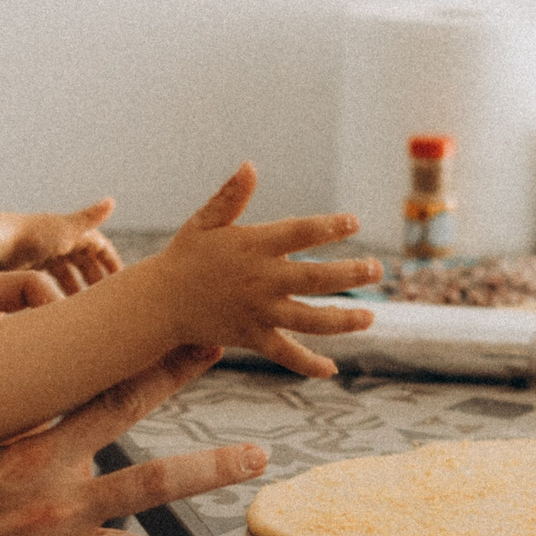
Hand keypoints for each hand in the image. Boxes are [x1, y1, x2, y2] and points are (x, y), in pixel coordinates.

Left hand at [0, 198, 121, 293]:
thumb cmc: (35, 234)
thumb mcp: (67, 228)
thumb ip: (90, 218)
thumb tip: (112, 201)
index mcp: (74, 231)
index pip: (101, 248)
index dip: (112, 263)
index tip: (120, 283)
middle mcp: (62, 240)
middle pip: (86, 263)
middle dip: (96, 280)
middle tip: (104, 301)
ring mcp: (47, 253)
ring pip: (69, 273)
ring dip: (78, 288)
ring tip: (84, 307)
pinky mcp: (32, 265)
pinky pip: (52, 280)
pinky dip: (60, 290)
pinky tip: (63, 304)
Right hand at [146, 163, 379, 377]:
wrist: (158, 302)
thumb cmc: (186, 257)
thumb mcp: (205, 222)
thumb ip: (230, 196)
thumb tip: (250, 165)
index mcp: (253, 246)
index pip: (300, 232)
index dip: (329, 227)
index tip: (354, 222)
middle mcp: (261, 279)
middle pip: (314, 278)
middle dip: (350, 274)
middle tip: (377, 269)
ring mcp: (258, 311)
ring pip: (308, 319)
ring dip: (342, 320)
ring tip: (370, 316)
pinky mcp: (251, 338)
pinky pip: (285, 353)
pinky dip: (307, 364)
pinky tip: (331, 370)